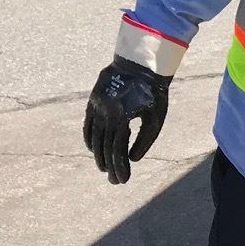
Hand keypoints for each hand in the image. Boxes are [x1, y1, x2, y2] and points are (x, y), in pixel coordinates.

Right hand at [83, 59, 170, 184]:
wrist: (141, 64)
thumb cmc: (154, 93)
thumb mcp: (156, 118)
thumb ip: (145, 140)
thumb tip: (132, 159)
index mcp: (122, 117)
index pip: (118, 150)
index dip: (120, 167)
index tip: (122, 180)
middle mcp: (106, 112)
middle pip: (105, 147)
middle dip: (110, 166)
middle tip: (114, 181)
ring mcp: (97, 106)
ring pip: (94, 137)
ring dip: (98, 156)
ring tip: (104, 169)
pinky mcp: (93, 100)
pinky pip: (88, 124)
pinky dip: (89, 138)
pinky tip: (93, 150)